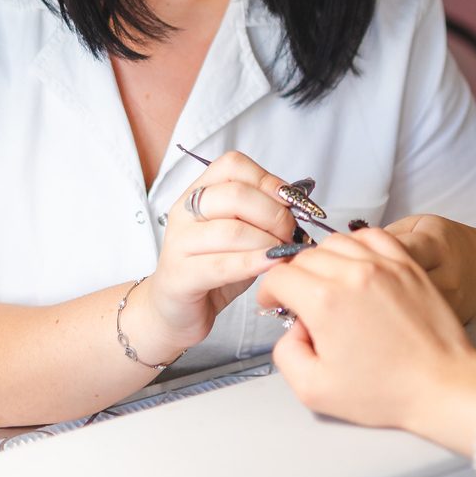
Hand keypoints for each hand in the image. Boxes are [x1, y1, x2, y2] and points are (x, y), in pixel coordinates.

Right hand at [150, 151, 301, 346]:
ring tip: (282, 253)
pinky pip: (222, 265)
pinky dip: (253, 263)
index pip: (233, 165)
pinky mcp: (180, 275)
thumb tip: (300, 200)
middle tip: (290, 233)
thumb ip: (261, 215)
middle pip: (236, 194)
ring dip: (268, 241)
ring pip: (232, 230)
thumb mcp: (240, 234)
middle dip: (274, 213)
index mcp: (198, 193)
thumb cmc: (213, 269)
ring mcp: (179, 243)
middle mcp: (184, 212)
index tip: (290, 201)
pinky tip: (271, 264)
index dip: (268, 180)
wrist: (175, 311)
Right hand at [256, 228, 475, 450]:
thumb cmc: (385, 392)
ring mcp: (383, 263)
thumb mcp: (314, 389)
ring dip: (323, 260)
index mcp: (325, 302)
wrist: (442, 385)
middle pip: (304, 258)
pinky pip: (371, 236)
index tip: (276, 307)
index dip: (269, 293)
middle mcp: (352, 273)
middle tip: (303, 305)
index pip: (279, 276)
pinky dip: (357, 246)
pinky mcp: (406, 263)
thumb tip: (292, 328)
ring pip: (335, 242)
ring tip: (329, 286)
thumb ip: (285, 355)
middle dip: (295, 279)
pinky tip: (357, 268)